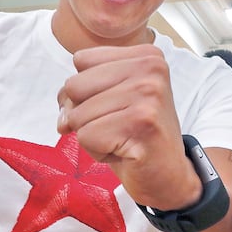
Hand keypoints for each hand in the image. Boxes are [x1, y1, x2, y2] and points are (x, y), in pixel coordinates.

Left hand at [57, 44, 199, 209]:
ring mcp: (148, 95)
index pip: (81, 60)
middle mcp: (151, 69)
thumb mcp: (113, 99)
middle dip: (85, 114)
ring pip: (78, 114)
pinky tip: (125, 153)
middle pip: (74, 85)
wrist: (169, 176)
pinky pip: (87, 137)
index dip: (85, 90)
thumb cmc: (138, 136)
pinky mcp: (142, 123)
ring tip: (122, 140)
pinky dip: (98, 152)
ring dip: (93, 136)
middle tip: (117, 127)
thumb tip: (63, 117)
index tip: (113, 107)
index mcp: (146, 56)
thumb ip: (82, 90)